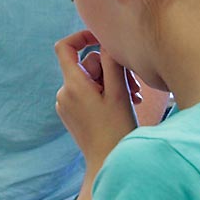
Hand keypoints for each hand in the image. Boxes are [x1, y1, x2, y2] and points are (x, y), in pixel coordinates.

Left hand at [54, 31, 137, 172]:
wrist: (107, 163)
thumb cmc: (116, 130)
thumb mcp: (119, 93)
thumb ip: (112, 64)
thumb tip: (107, 42)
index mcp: (73, 85)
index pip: (64, 48)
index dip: (81, 37)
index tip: (101, 37)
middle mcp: (64, 93)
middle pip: (86, 65)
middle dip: (111, 69)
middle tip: (134, 86)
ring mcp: (66, 104)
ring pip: (90, 80)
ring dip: (112, 83)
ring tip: (133, 98)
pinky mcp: (72, 114)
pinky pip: (87, 94)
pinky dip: (105, 94)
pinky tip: (123, 105)